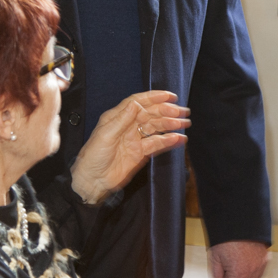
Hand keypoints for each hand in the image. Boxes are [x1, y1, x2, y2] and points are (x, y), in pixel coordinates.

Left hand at [70, 91, 189, 203]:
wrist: (92, 181)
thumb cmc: (93, 156)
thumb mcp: (106, 135)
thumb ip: (122, 119)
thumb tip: (136, 103)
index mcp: (118, 117)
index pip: (138, 102)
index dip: (154, 97)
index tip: (170, 96)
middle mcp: (128, 125)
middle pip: (151, 114)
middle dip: (167, 111)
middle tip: (183, 112)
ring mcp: (135, 139)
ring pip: (156, 128)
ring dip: (170, 125)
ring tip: (185, 124)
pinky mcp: (140, 153)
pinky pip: (156, 144)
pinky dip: (168, 140)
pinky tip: (179, 139)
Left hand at [208, 240, 269, 277]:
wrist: (241, 220)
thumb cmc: (227, 236)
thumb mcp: (215, 257)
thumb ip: (216, 277)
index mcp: (239, 273)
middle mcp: (252, 271)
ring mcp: (260, 265)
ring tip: (233, 274)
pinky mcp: (265, 258)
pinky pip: (258, 274)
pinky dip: (251, 276)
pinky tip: (243, 270)